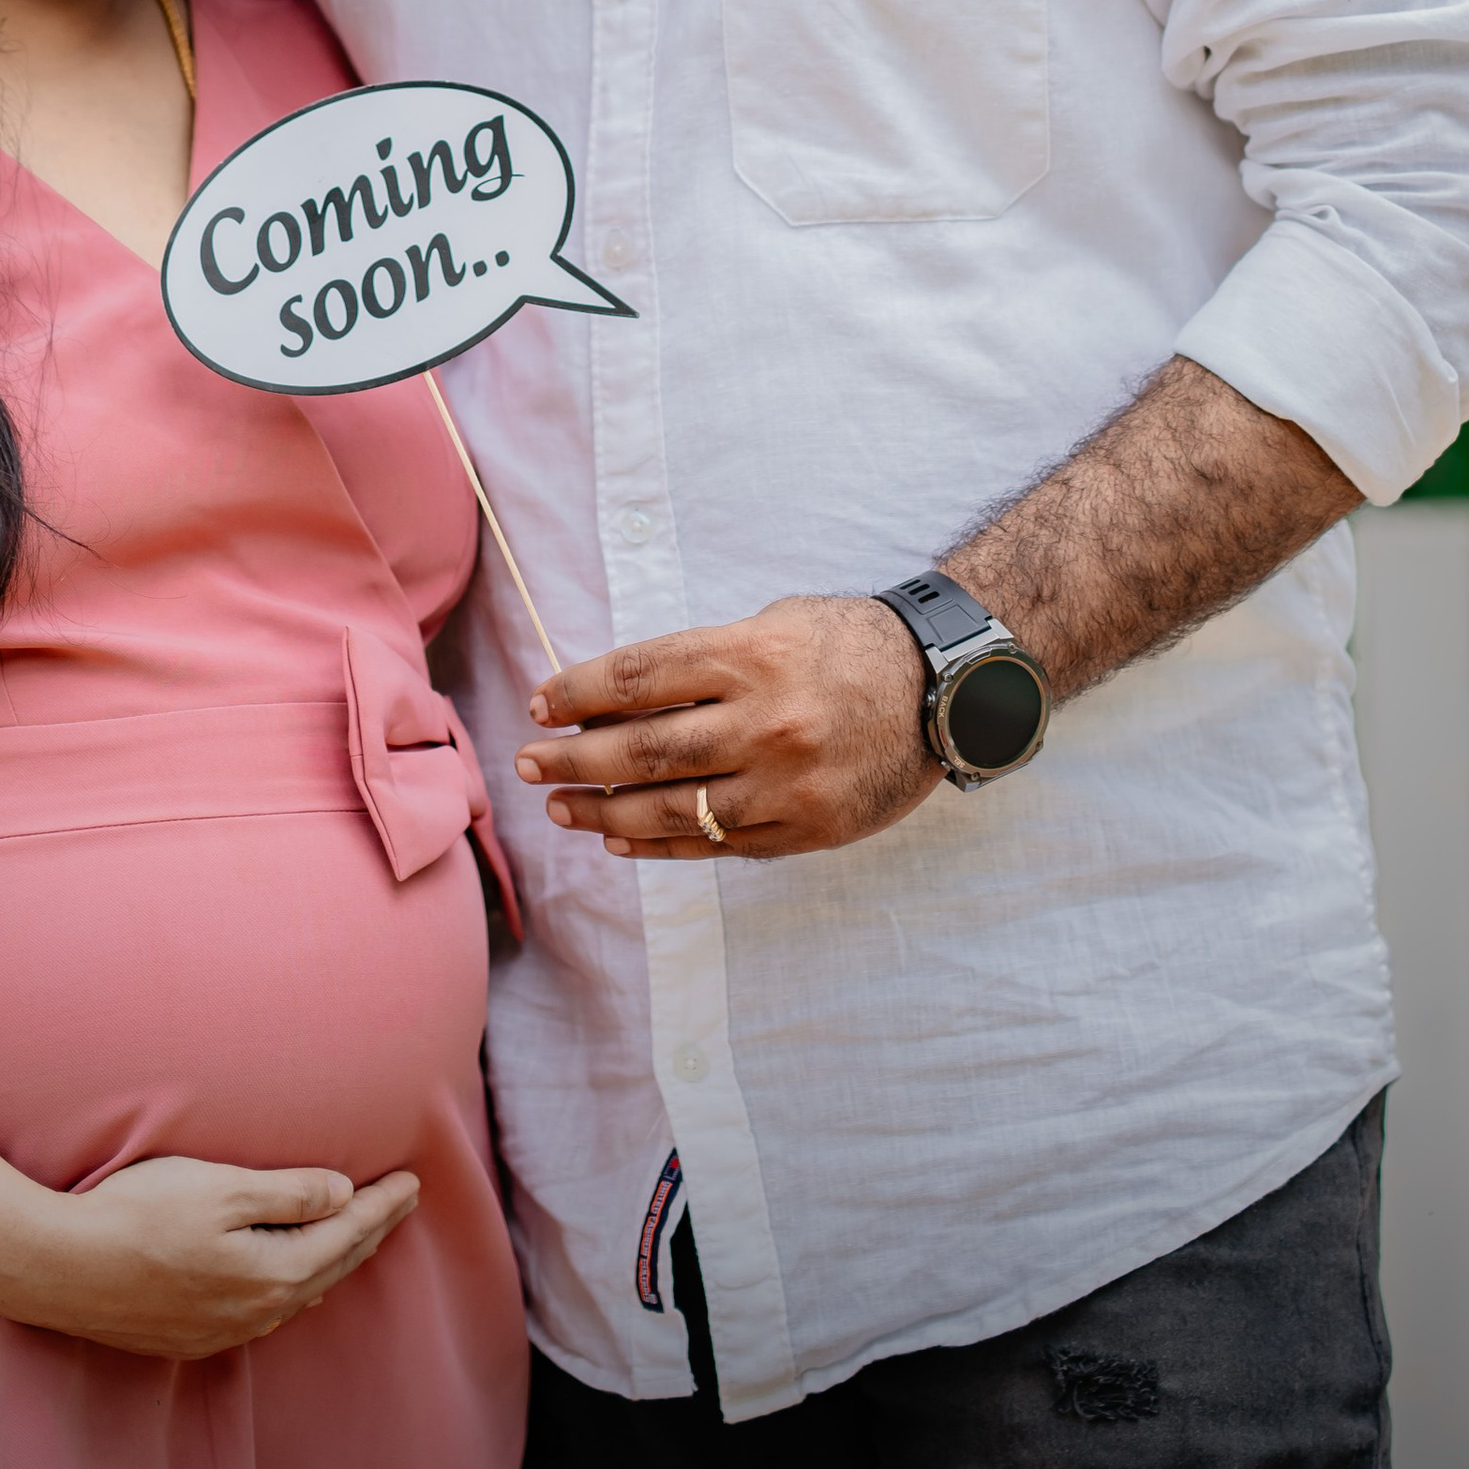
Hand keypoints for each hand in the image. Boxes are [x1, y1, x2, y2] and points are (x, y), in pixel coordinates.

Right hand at [6, 1155, 420, 1358]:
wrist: (61, 1268)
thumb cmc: (138, 1214)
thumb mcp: (220, 1188)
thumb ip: (288, 1193)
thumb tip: (345, 1194)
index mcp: (271, 1273)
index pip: (345, 1234)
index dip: (382, 1206)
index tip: (413, 1181)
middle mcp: (256, 1312)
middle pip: (331, 1267)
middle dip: (370, 1232)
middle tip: (402, 1203)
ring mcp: (223, 1330)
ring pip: (300, 1292)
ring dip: (335, 1260)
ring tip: (360, 1235)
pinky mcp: (193, 1335)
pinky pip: (266, 1311)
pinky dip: (296, 1284)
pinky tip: (298, 1279)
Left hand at [514, 595, 936, 860]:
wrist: (941, 688)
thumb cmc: (847, 643)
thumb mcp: (774, 623)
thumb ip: (702, 661)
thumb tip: (613, 701)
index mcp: (751, 654)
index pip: (639, 676)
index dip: (578, 692)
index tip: (540, 704)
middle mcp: (764, 719)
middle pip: (643, 747)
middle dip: (573, 757)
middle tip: (528, 762)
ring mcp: (786, 781)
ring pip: (674, 806)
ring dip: (604, 811)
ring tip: (561, 807)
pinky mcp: (808, 827)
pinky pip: (719, 844)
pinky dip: (662, 844)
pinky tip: (620, 839)